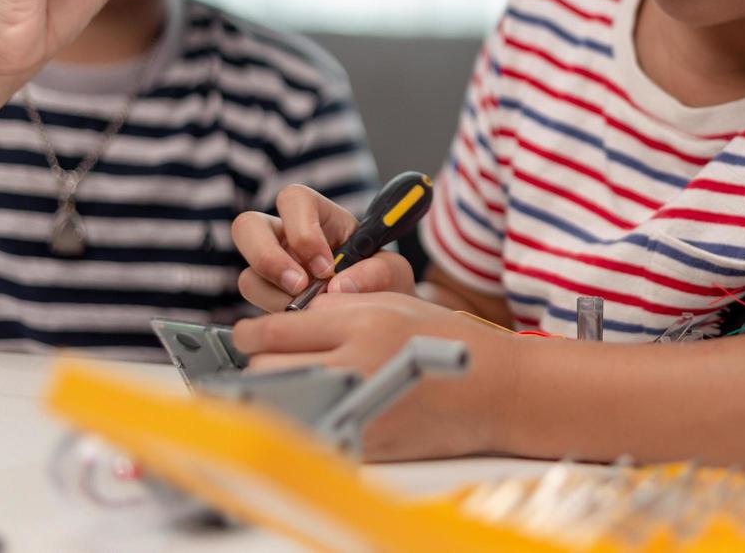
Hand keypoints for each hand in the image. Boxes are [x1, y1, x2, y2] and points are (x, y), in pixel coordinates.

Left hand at [232, 292, 519, 459]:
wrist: (498, 390)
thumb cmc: (451, 340)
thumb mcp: (395, 302)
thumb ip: (339, 307)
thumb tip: (289, 319)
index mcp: (362, 323)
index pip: (277, 329)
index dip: (252, 332)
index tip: (246, 334)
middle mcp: (356, 364)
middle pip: (268, 368)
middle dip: (260, 362)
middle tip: (268, 359)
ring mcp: (359, 406)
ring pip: (283, 403)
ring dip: (278, 392)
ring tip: (293, 382)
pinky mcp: (366, 442)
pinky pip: (313, 429)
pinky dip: (307, 418)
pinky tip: (319, 406)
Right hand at [233, 185, 415, 310]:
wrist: (379, 317)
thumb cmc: (383, 282)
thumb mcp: (393, 272)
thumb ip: (378, 272)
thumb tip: (340, 285)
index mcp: (318, 215)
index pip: (294, 200)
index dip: (303, 230)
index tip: (327, 266)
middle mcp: (286, 237)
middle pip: (247, 226)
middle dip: (267, 258)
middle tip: (299, 286)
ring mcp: (271, 270)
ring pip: (247, 275)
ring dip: (273, 296)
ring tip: (306, 311)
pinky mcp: (267, 301)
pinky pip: (254, 308)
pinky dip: (275, 316)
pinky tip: (303, 322)